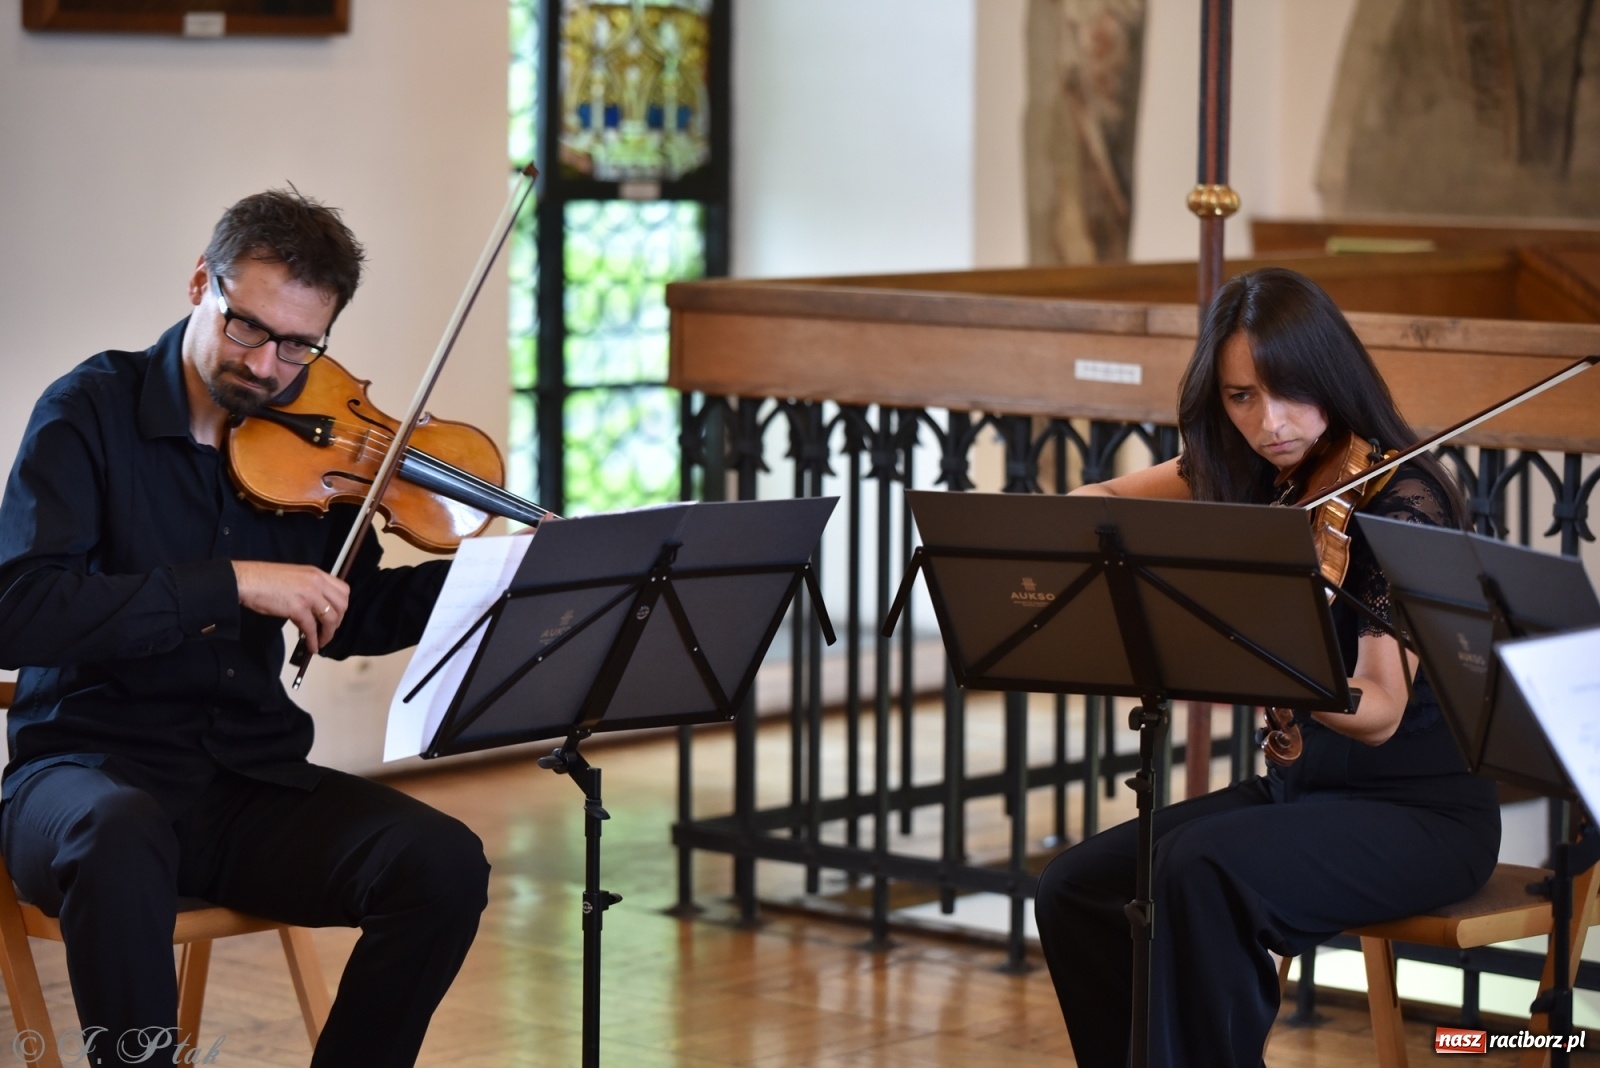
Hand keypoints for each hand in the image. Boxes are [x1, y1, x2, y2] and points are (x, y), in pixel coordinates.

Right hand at [233, 561, 349, 655]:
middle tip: (329, 630)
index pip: (343, 590)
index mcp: (316, 573)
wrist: (246, 580)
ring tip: (321, 642)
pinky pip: (312, 629)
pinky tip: (311, 647)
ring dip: (328, 634)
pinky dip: (313, 640)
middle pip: (342, 605)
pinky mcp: (298, 608)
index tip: (335, 615)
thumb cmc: (264, 579)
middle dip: (338, 621)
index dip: (342, 606)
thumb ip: (309, 588)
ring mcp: (309, 595)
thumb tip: (316, 607)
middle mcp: (316, 582)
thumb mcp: (294, 577)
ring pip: (331, 618)